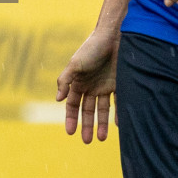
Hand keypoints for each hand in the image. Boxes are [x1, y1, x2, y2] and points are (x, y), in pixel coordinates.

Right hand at [55, 28, 118, 143]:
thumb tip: (57, 100)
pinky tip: (118, 125)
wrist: (114, 36)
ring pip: (102, 110)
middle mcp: (91, 86)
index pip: (73, 105)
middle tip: (87, 141)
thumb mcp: (75, 64)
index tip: (70, 132)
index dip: (71, 118)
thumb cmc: (92, 48)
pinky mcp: (119, 84)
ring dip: (101, 124)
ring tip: (101, 138)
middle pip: (87, 110)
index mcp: (78, 82)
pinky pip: (118, 103)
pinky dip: (118, 114)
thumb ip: (65, 81)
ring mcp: (105, 86)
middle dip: (86, 126)